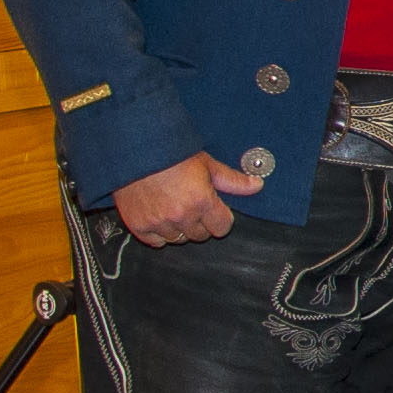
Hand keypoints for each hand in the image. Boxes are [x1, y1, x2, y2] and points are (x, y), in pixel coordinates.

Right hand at [115, 151, 264, 245]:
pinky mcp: (138, 225)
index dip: (221, 218)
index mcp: (201, 201)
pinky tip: (160, 216)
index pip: (222, 228)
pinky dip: (160, 233)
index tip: (215, 209)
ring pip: (179, 239)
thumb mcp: (206, 164)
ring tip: (175, 207)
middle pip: (201, 235)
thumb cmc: (173, 154)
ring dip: (181, 228)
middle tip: (193, 205)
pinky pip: (156, 242)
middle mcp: (181, 216)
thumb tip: (257, 186)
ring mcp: (158, 222)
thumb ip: (232, 180)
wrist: (135, 149)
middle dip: (201, 222)